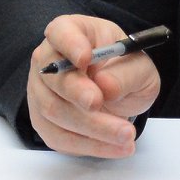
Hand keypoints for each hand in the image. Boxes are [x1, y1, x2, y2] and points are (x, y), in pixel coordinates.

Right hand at [25, 14, 161, 157]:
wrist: (118, 93)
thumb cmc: (123, 70)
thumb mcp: (138, 66)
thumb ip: (125, 73)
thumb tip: (106, 86)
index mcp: (71, 32)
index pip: (60, 32)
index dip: (70, 44)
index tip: (86, 57)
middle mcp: (48, 60)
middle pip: (52, 76)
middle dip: (77, 92)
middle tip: (98, 102)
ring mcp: (41, 91)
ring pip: (54, 111)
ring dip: (91, 126)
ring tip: (126, 135)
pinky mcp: (44, 121)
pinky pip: (60, 137)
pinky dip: (89, 145)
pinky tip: (116, 147)